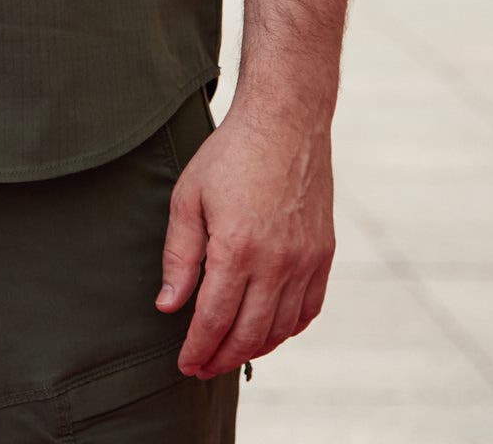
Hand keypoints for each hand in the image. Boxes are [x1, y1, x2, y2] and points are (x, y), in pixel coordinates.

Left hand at [158, 109, 336, 377]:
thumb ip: (179, 256)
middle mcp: (277, 262)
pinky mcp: (324, 254)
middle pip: (249, 334)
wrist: (285, 123)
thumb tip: (169, 306)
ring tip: (230, 353)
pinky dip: (288, 329)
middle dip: (222, 358)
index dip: (198, 349)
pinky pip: (309, 309)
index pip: (214, 320)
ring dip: (255, 349)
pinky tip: (269, 332)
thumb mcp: (187, 199)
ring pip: (281, 328)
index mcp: (238, 249)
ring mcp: (306, 261)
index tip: (185, 366)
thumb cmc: (229, 156)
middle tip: (202, 369)